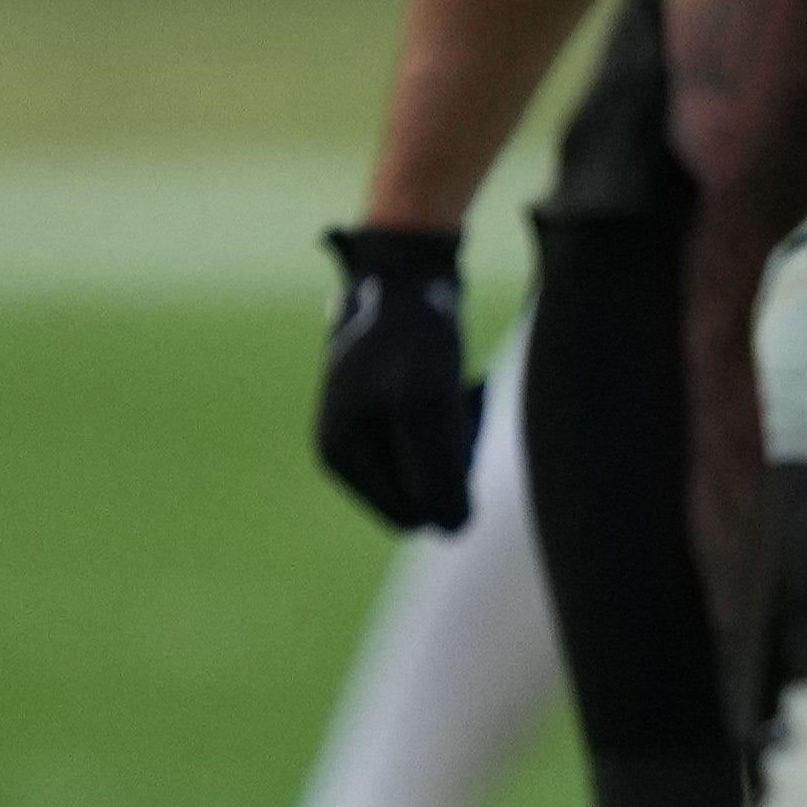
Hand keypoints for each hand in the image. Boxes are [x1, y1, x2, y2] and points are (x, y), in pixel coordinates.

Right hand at [315, 223, 479, 530]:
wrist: (412, 275)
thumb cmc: (413, 336)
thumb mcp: (424, 404)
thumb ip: (437, 471)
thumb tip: (450, 531)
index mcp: (340, 457)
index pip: (412, 515)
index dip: (445, 484)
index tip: (452, 432)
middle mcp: (349, 449)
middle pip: (426, 494)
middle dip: (453, 459)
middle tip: (460, 404)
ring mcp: (372, 430)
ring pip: (441, 469)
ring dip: (464, 436)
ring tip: (462, 389)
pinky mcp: (400, 410)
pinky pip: (449, 441)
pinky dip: (465, 417)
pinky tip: (467, 384)